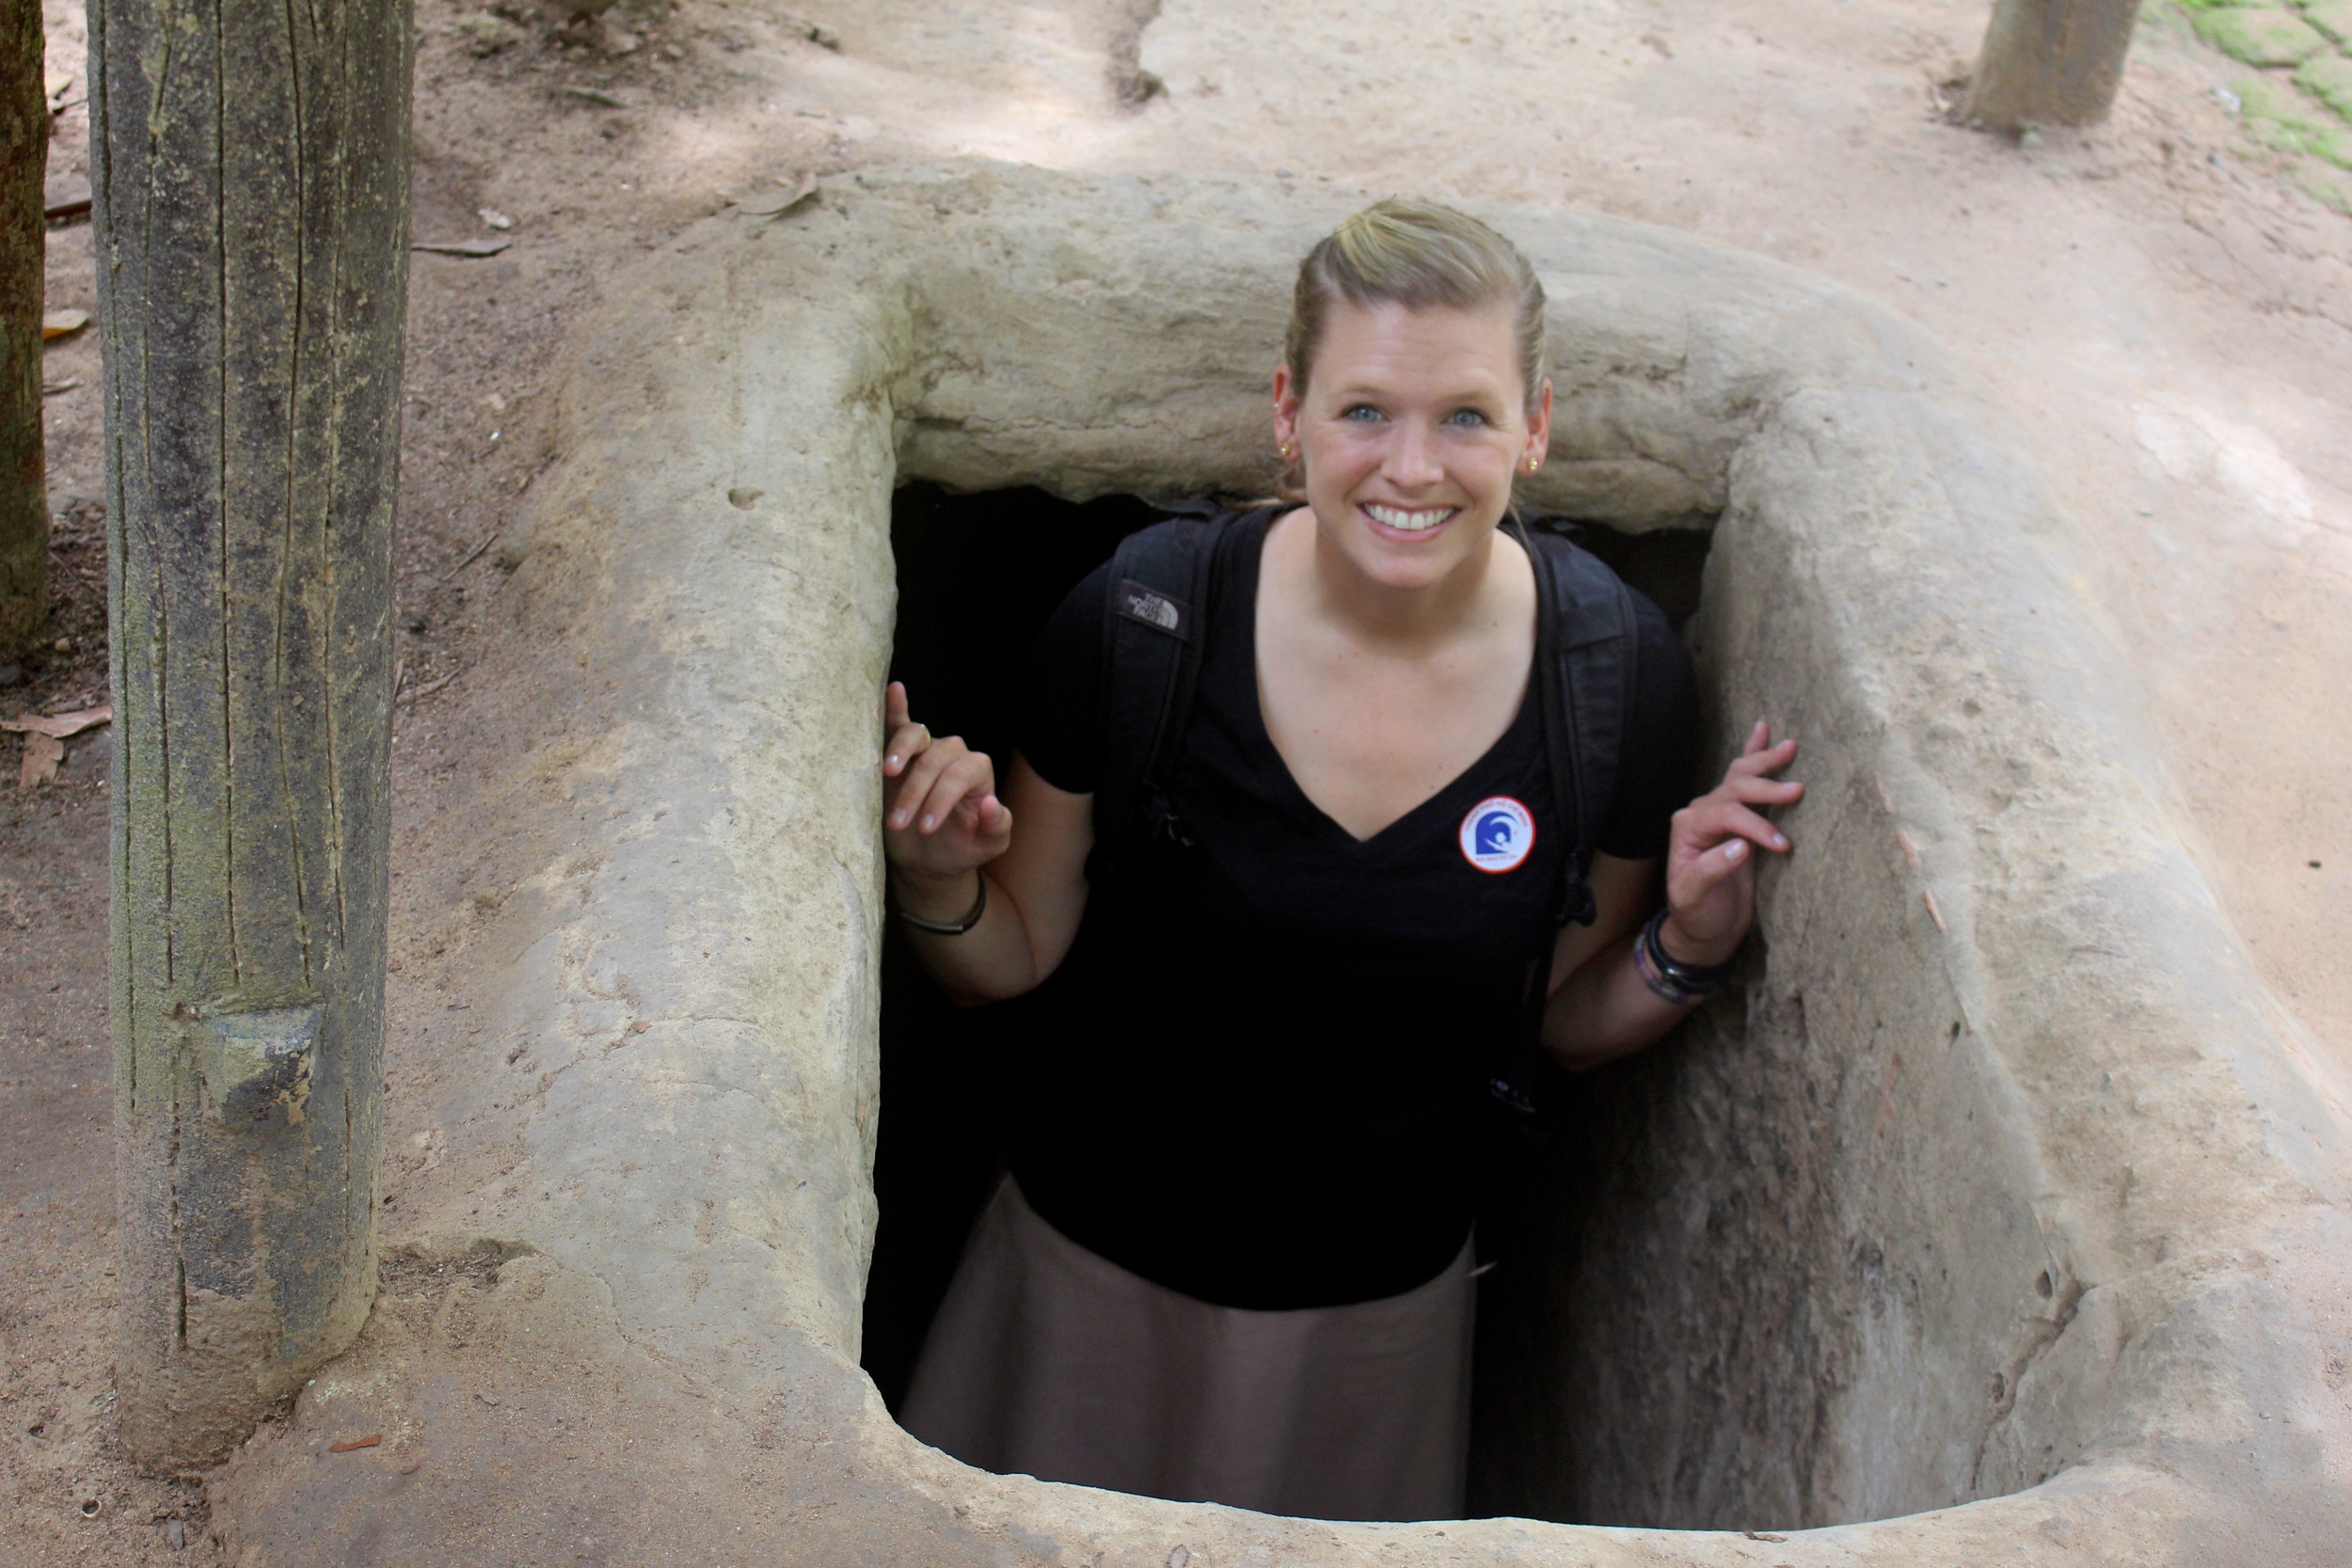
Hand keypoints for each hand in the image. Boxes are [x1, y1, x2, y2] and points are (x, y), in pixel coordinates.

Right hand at [881, 682, 1012, 907]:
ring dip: (899, 753)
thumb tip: (991, 803)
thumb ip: (996, 827)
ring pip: (916, 735)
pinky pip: (899, 723)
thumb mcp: (985, 847)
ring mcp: (927, 749)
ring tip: (887, 773)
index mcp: (978, 773)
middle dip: (915, 792)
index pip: (960, 775)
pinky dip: (895, 706)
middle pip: (934, 759)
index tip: (925, 828)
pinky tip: (894, 690)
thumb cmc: (959, 849)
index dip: (941, 799)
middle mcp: (954, 754)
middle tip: (899, 823)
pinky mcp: (900, 752)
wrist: (927, 857)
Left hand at [1659, 720, 1801, 967]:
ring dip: (1765, 761)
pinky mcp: (1737, 817)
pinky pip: (1743, 780)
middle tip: (1797, 790)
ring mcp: (1718, 812)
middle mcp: (1701, 814)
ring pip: (1740, 777)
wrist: (1704, 926)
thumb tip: (1740, 846)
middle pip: (1734, 788)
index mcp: (1688, 828)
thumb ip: (1712, 870)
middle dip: (1765, 787)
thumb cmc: (1697, 913)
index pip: (1726, 814)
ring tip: (1790, 747)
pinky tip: (1763, 731)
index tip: (1782, 846)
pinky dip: (1753, 754)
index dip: (1755, 826)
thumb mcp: (1694, 898)